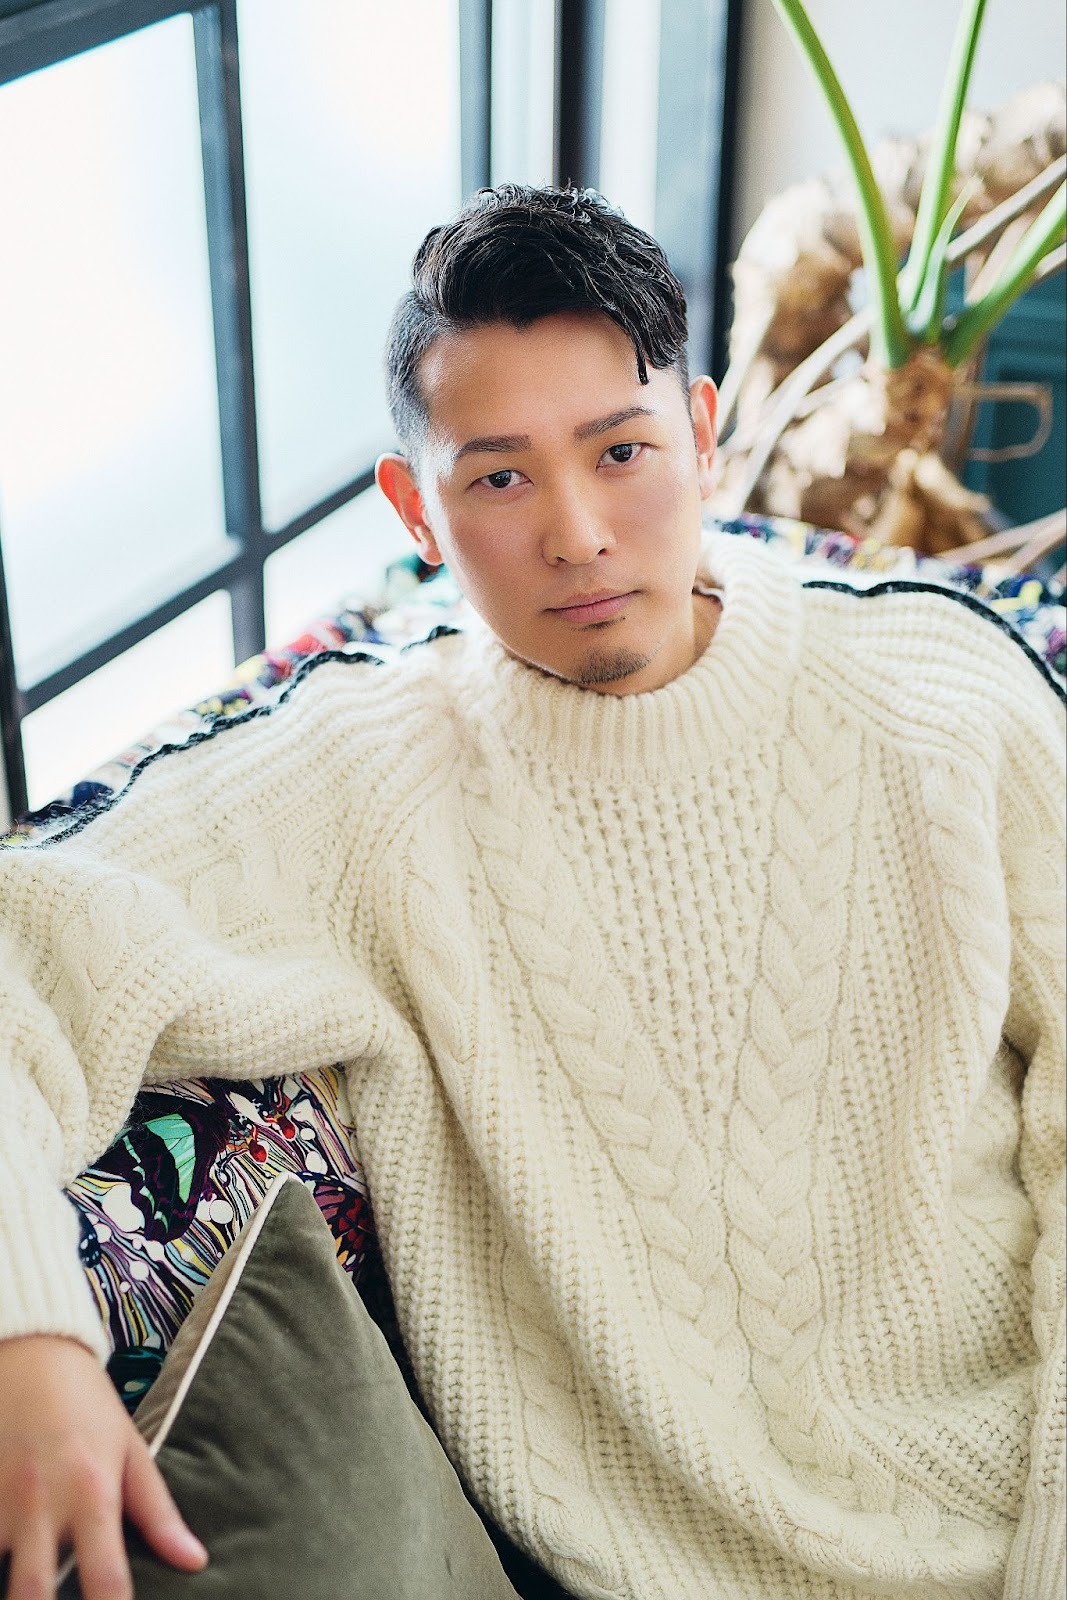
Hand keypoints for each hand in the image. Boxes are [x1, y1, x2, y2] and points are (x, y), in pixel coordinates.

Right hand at [0, 1334, 206, 1599]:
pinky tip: (1, 1566)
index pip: (105, 1579)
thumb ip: (158, 1511)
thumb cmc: (88, 1405)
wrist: (31, 1351)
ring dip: (11, 1590)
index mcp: (92, 1493)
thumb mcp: (130, 1449)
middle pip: (32, 1594)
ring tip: (25, 1591)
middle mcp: (41, 1503)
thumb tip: (195, 1562)